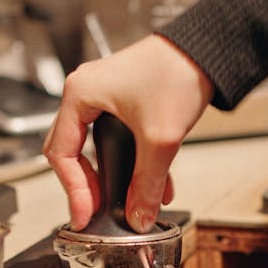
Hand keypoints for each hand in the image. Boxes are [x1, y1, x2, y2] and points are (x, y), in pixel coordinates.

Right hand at [42, 35, 213, 232]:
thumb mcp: (160, 139)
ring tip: (123, 202)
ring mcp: (104, 96)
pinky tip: (151, 184)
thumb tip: (139, 217)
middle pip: (72, 152)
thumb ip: (147, 184)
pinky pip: (117, 139)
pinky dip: (130, 163)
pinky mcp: (124, 101)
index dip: (72, 190)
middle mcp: (86, 93)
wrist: (207, 51)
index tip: (83, 216)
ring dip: (111, 177)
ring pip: (96, 148)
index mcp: (80, 95)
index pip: (61, 153)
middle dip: (87, 185)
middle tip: (97, 211)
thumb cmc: (176, 72)